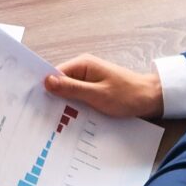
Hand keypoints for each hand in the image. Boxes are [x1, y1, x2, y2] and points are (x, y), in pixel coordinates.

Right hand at [43, 55, 162, 118]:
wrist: (151, 99)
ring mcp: (89, 79)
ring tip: (54, 120)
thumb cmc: (127, 95)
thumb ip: (72, 88)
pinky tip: (71, 119)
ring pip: (68, 92)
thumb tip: (46, 81)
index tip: (34, 104)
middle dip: (53, 98)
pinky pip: (78, 97)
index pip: (54, 74)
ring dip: (65, 104)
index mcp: (82, 65)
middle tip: (41, 117)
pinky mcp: (94, 89)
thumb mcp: (97, 94)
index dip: (44, 89)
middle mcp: (83, 69)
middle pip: (60, 84)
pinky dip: (75, 107)